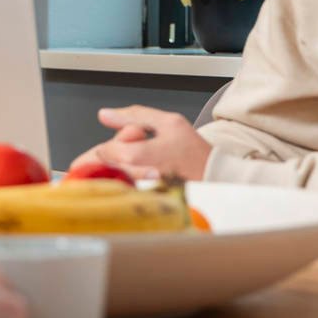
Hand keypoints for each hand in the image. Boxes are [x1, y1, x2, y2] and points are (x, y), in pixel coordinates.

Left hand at [74, 106, 211, 181]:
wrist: (214, 175)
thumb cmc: (193, 150)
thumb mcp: (167, 122)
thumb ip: (134, 115)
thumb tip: (104, 114)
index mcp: (138, 156)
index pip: (104, 152)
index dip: (111, 144)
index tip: (127, 143)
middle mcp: (134, 178)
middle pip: (107, 166)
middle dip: (116, 156)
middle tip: (138, 152)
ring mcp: (139, 193)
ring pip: (115, 178)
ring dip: (123, 168)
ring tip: (147, 163)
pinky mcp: (145, 202)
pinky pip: (126, 190)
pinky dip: (131, 180)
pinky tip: (148, 174)